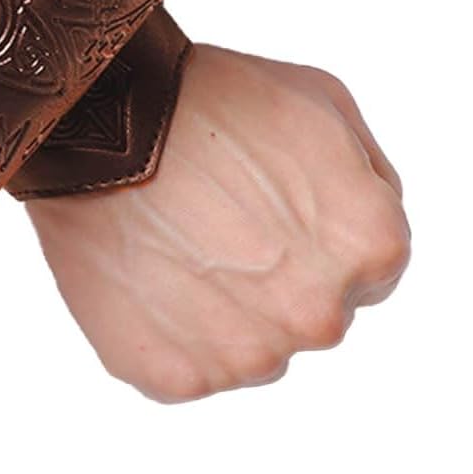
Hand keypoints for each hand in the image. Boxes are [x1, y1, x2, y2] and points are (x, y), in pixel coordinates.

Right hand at [28, 45, 408, 401]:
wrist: (100, 118)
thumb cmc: (207, 97)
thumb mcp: (321, 96)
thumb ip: (372, 175)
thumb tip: (370, 227)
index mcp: (372, 247)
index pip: (369, 269)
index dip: (317, 230)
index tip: (271, 203)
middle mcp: (321, 316)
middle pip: (310, 311)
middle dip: (274, 271)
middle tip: (218, 215)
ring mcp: (248, 355)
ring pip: (251, 346)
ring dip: (222, 305)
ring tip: (177, 236)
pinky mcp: (177, 377)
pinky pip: (186, 366)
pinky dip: (167, 328)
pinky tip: (148, 269)